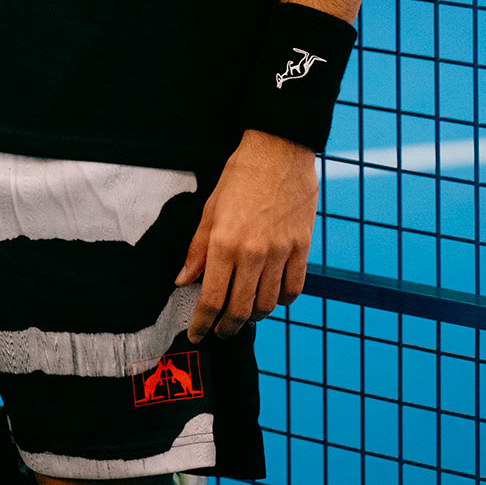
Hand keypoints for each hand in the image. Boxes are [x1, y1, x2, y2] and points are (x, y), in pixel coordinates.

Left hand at [174, 130, 319, 341]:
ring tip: (245, 313)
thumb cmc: (241, 173)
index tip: (198, 335)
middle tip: (220, 331)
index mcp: (225, 242)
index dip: (202, 324)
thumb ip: (197, 248)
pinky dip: (282, 301)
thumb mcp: (210, 208)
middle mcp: (253, 252)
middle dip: (227, 328)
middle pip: (240, 310)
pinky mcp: (302, 248)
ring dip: (254, 316)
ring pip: (268, 305)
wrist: (279, 149)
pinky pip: (294, 289)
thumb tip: (183, 280)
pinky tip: (273, 298)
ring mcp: (281, 252)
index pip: (211, 298)